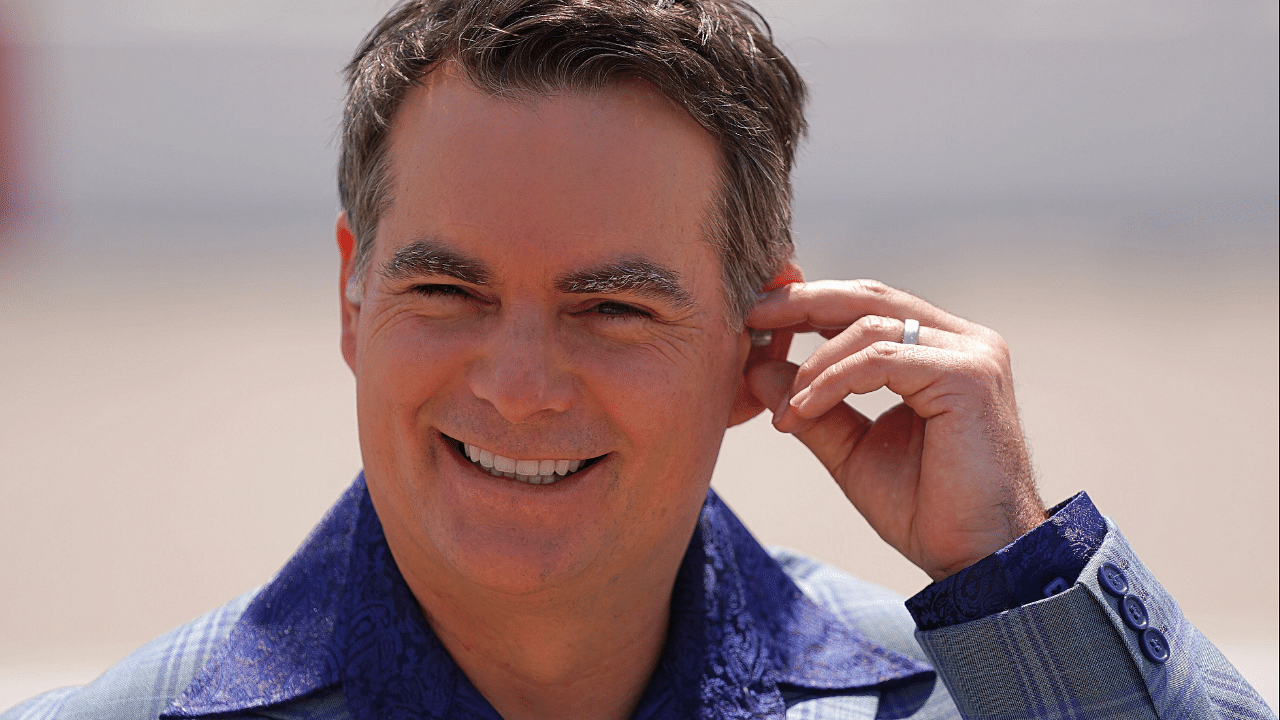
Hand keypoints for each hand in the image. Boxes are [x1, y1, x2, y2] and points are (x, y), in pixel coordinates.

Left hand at [744, 277, 1045, 580]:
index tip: (757, 316)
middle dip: (803, 303)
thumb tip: (759, 366)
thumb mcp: (851, 448)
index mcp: (941, 350)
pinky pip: (881, 360)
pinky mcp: (967, 376)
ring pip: (869, 327)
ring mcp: (971, 354)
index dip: (810, 303)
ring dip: (813, 366)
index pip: (868, 305)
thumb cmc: (925, 509)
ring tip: (787, 409)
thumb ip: (813, 406)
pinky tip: (804, 410)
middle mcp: (962, 341)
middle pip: (869, 297)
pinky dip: (833, 380)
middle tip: (752, 316)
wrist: (975, 559)